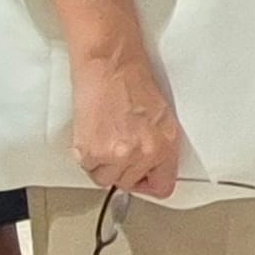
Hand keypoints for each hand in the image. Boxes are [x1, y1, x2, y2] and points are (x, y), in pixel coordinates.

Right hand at [69, 49, 181, 196]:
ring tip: (109, 136)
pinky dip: (90, 157)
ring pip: (108, 179)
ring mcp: (115, 155)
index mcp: (165, 145)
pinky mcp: (91, 153)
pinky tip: (96, 134)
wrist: (110, 68)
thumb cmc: (134, 84)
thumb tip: (155, 170)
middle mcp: (142, 153)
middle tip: (122, 142)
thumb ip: (161, 148)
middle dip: (126, 168)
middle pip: (130, 182)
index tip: (145, 178)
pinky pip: (90, 170)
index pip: (163, 186)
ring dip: (106, 164)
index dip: (151, 182)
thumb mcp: (163, 118)